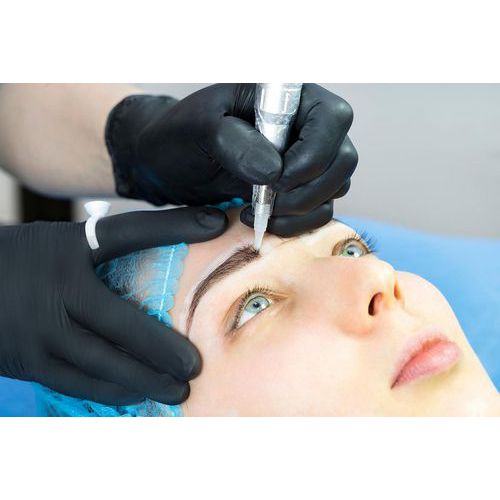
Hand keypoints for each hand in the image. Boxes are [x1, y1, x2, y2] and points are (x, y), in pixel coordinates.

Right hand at [0, 206, 225, 404]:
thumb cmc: (20, 260)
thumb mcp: (59, 244)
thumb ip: (101, 250)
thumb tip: (159, 252)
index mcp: (69, 248)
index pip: (130, 232)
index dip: (175, 226)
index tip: (216, 222)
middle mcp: (56, 289)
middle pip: (122, 323)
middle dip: (163, 348)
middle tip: (196, 366)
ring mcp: (40, 330)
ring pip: (102, 363)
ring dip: (144, 380)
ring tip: (177, 390)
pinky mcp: (28, 361)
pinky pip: (77, 382)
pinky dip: (112, 391)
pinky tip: (136, 395)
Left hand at [106, 83, 357, 236]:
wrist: (170, 164)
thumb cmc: (181, 135)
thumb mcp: (198, 127)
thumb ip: (233, 141)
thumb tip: (272, 170)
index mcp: (289, 98)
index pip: (333, 119)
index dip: (313, 155)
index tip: (276, 179)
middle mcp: (306, 127)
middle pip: (342, 160)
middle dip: (307, 189)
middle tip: (267, 199)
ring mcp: (306, 160)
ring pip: (334, 189)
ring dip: (300, 210)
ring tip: (258, 212)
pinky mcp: (298, 188)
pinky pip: (318, 211)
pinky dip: (297, 223)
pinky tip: (264, 220)